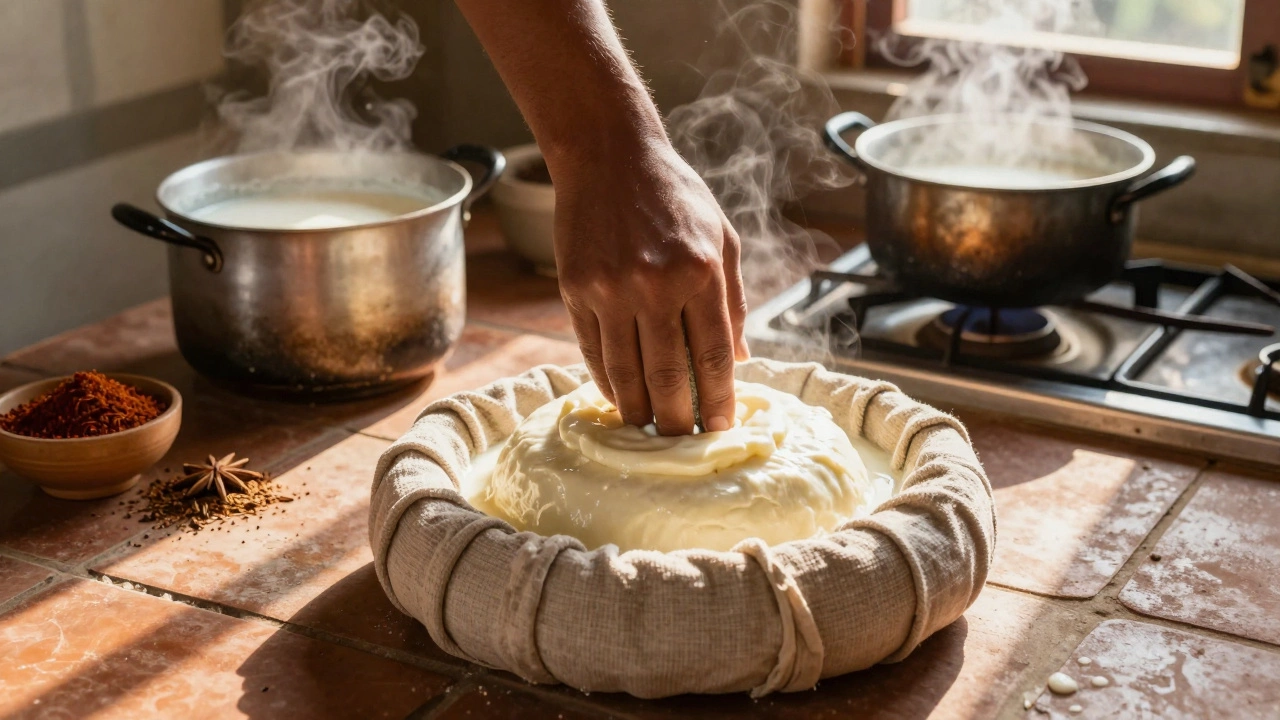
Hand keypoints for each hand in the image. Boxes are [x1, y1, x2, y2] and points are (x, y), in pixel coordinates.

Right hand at [552, 138, 749, 435]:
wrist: (609, 156)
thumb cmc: (675, 197)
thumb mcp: (721, 238)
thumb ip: (732, 301)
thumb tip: (741, 361)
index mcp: (701, 272)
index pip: (714, 357)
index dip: (719, 400)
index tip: (721, 427)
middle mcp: (655, 284)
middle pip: (669, 376)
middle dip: (678, 420)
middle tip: (684, 441)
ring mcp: (610, 289)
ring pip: (626, 373)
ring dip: (639, 410)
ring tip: (650, 428)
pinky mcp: (576, 289)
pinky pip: (593, 352)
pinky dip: (607, 382)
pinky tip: (620, 397)